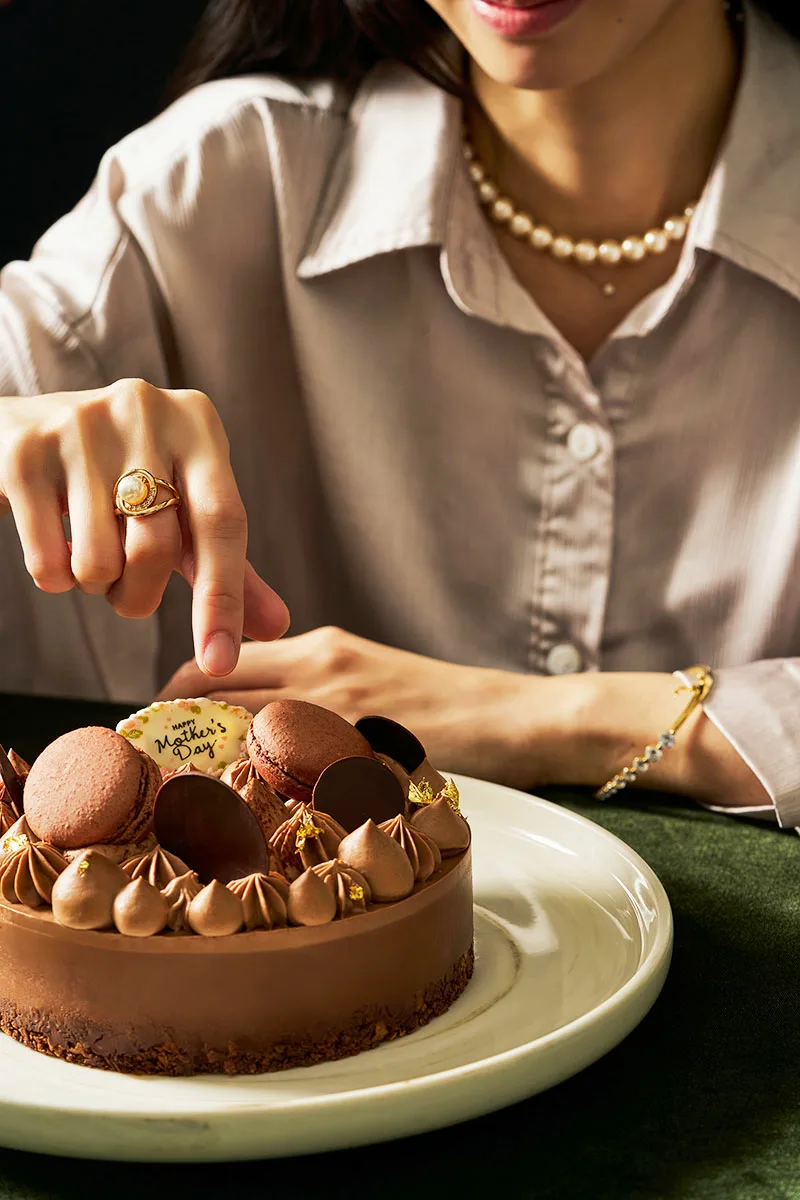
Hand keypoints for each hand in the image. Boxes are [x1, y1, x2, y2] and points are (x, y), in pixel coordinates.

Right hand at [0, 378, 288, 674]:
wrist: (25, 426)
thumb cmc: (123, 475)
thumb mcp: (182, 506)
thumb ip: (228, 566)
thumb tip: (277, 628)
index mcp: (197, 423)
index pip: (223, 522)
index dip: (223, 600)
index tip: (219, 663)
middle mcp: (145, 411)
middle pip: (157, 549)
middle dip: (140, 598)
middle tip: (126, 592)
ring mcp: (81, 425)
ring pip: (100, 561)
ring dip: (96, 586)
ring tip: (89, 553)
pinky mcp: (25, 452)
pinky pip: (48, 560)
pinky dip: (54, 577)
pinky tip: (53, 542)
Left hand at [160, 627, 769, 805]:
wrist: (517, 716)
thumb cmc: (448, 706)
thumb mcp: (374, 683)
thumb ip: (317, 695)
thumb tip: (260, 729)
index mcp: (317, 649)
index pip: (214, 664)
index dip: (169, 699)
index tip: (147, 734)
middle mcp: (316, 668)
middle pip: (205, 691)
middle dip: (159, 730)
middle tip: (133, 771)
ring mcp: (335, 707)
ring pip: (229, 728)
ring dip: (187, 759)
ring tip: (159, 798)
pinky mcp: (359, 746)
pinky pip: (279, 768)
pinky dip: (238, 790)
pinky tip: (223, 819)